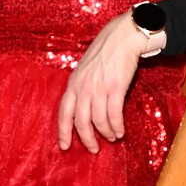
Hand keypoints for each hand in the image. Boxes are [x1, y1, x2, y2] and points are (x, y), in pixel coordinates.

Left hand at [57, 11, 153, 153]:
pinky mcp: (115, 89)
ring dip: (106, 133)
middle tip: (94, 148)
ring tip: (112, 138)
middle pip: (81, 122)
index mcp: (73, 84)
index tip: (65, 146)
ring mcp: (98, 89)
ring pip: (98, 121)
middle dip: (87, 139)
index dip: (63, 132)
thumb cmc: (106, 51)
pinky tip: (121, 131)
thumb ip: (81, 86)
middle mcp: (83, 89)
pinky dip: (117, 126)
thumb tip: (83, 106)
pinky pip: (114, 115)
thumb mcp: (85, 68)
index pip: (63, 114)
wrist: (123, 37)